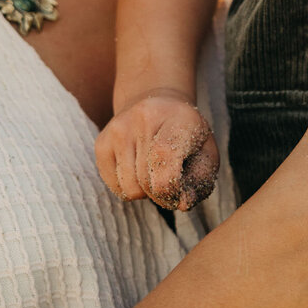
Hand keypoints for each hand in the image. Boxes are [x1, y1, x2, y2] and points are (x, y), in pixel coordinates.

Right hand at [95, 88, 218, 211]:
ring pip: (128, 187)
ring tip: (154, 175)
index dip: (171, 189)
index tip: (179, 193)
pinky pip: (113, 184)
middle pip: (146, 180)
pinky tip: (138, 172)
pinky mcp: (101, 142)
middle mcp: (143, 117)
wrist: (158, 104)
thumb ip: (200, 180)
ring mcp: (118, 129)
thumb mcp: (206, 152)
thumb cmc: (186, 135)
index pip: (164, 159)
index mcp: (177, 118)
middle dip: (160, 194)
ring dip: (144, 192)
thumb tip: (183, 203)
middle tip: (169, 184)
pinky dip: (127, 188)